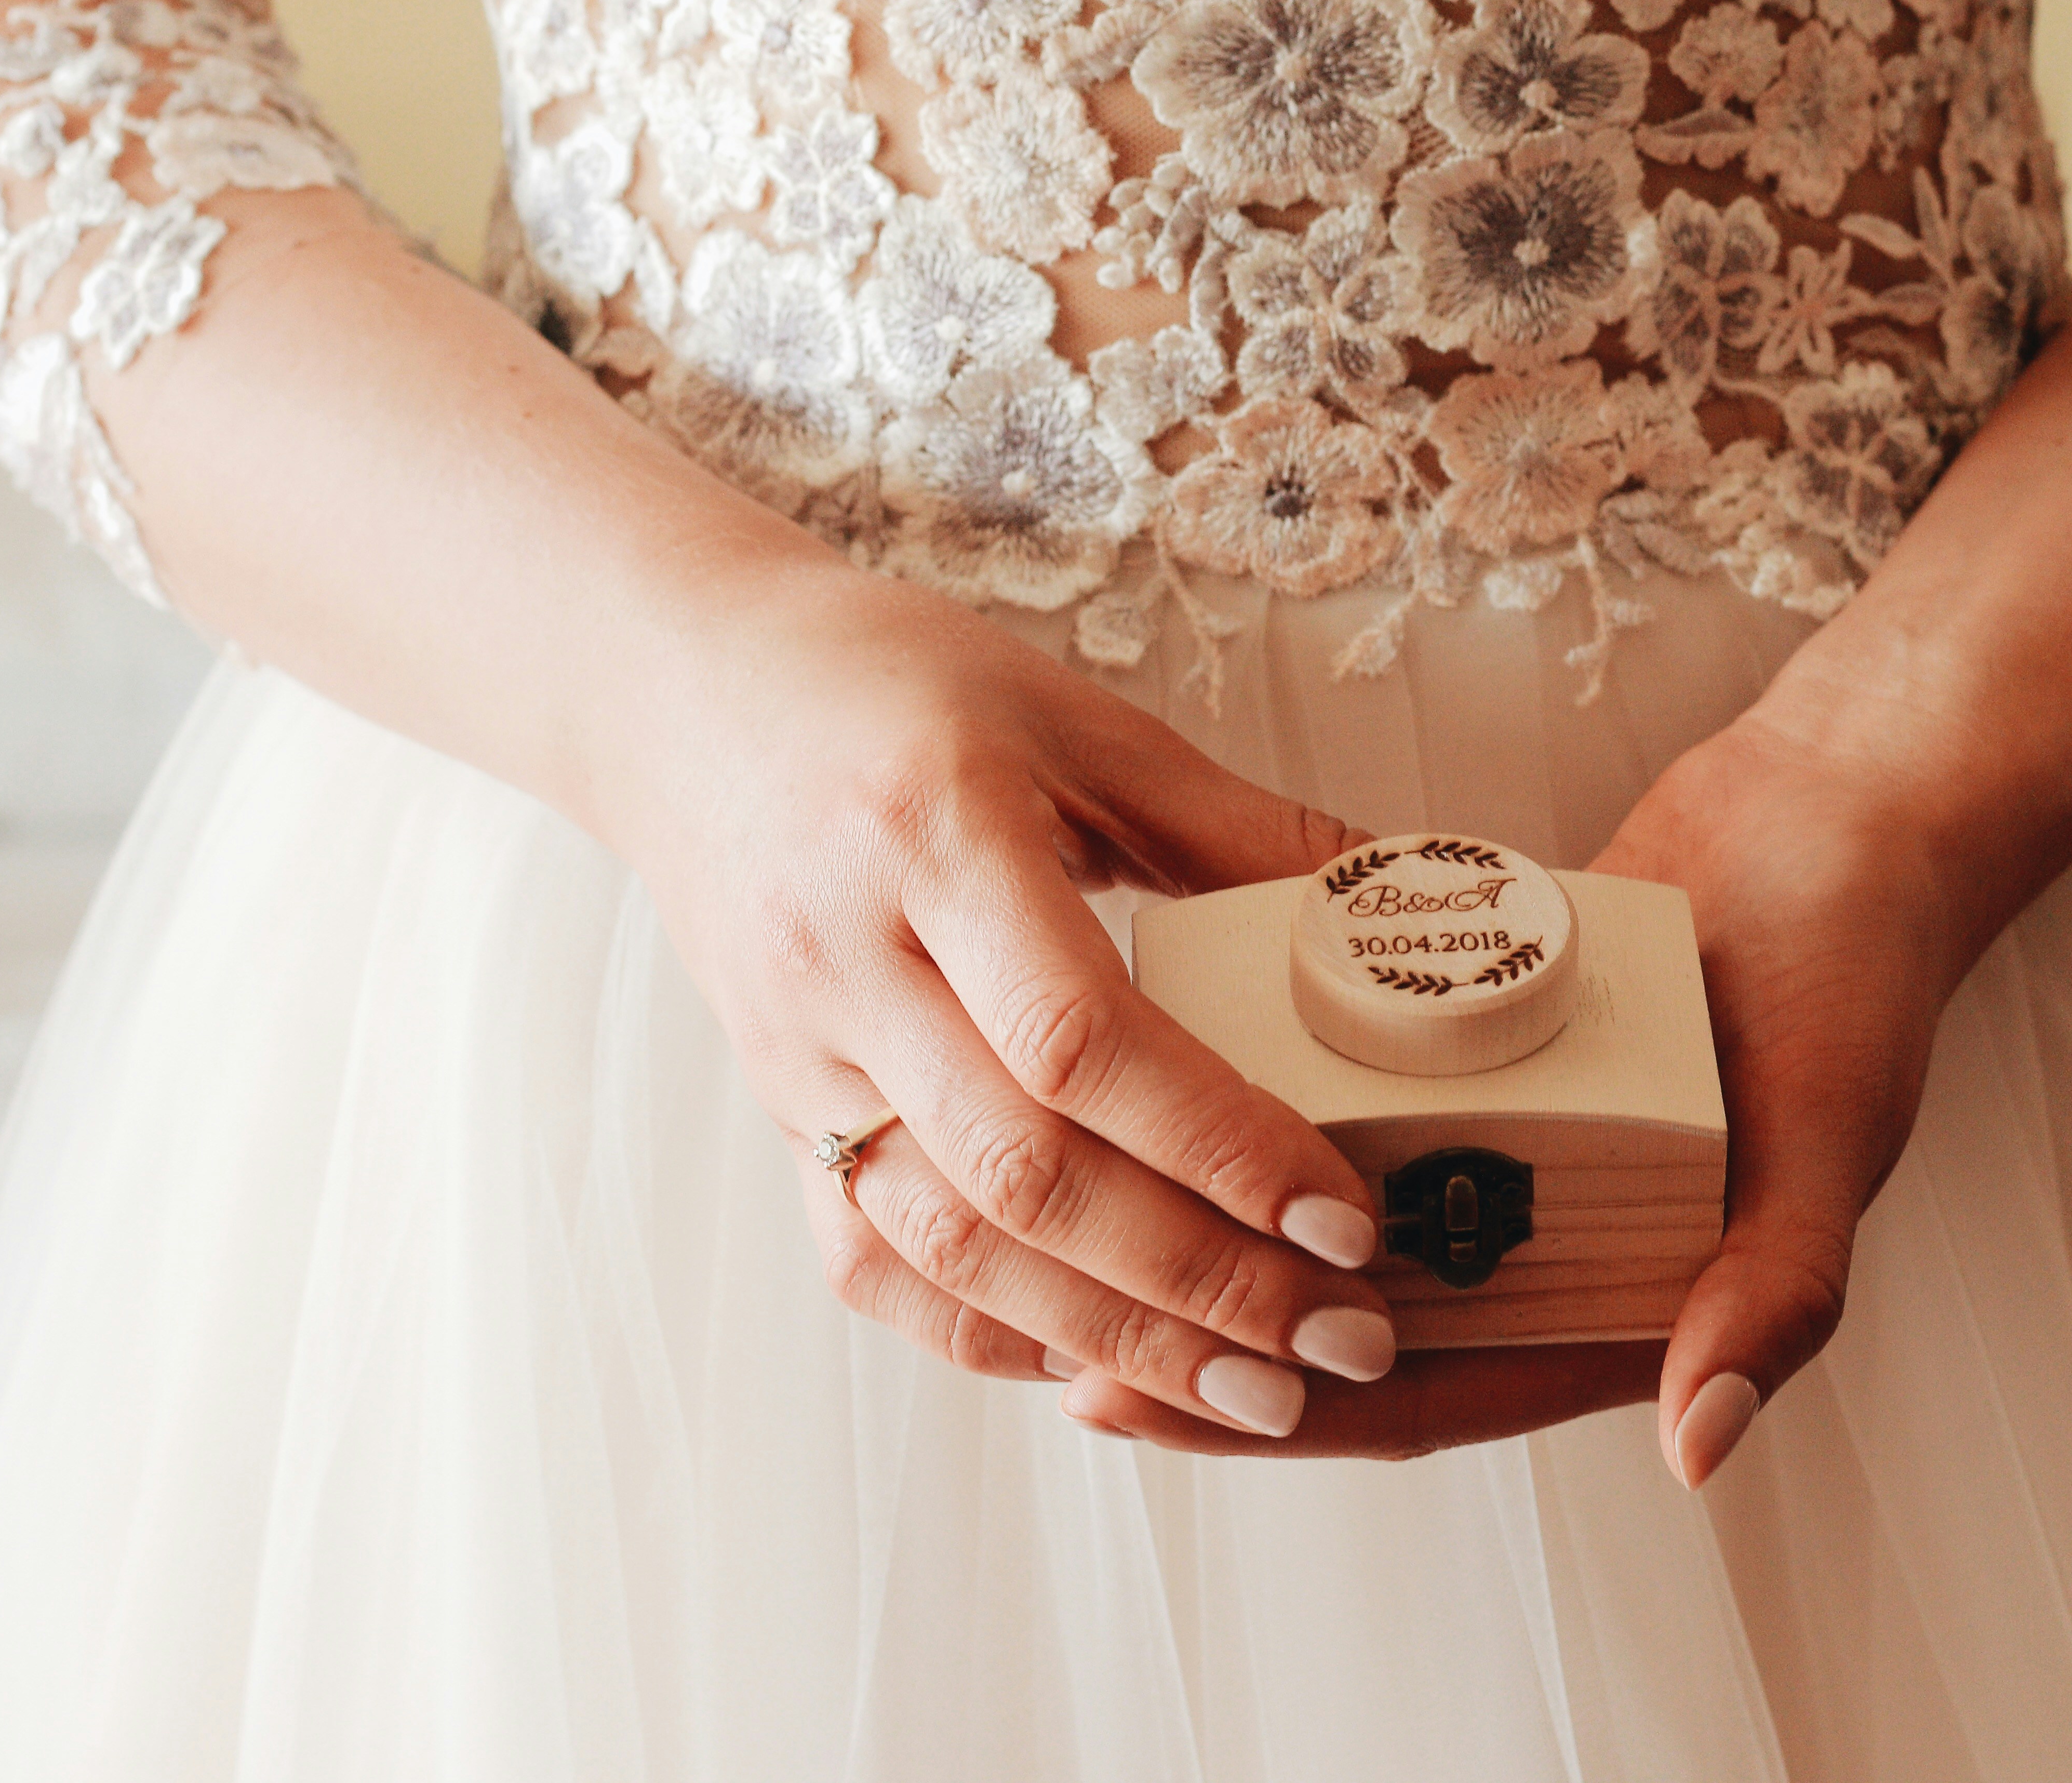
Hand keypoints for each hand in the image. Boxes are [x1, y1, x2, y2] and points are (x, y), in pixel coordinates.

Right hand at [606, 552, 1404, 1437]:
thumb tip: (1392, 896)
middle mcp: (851, 961)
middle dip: (1197, 1279)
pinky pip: (870, 1256)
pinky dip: (986, 1327)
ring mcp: (800, 1051)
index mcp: (934, 839)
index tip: (1341, 1216)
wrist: (679, 689)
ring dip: (1112, 1336)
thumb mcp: (1073, 721)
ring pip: (950, 1243)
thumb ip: (1230, 824)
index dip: (1220, 1144)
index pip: (1081, 1040)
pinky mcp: (778, 1105)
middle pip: (1026, 1173)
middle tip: (1341, 1338)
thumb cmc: (889, 683)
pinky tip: (1098, 1363)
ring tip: (1256, 1389)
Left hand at [1056, 717, 1975, 1474]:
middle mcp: (1557, 1246)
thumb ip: (1776, 1288)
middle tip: (1065, 1346)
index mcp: (1631, 1303)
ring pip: (1343, 1233)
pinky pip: (1359, 1119)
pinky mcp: (1478, 1068)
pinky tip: (1159, 1107)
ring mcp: (1513, 1159)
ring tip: (1082, 1238)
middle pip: (1361, 1331)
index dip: (1291, 1413)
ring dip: (1225, 1245)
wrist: (1839, 820)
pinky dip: (1271, 1129)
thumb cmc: (1856, 978)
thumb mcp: (1831, 1136)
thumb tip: (1698, 1447)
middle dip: (1220, 1347)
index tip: (1148, 1401)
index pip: (1435, 1394)